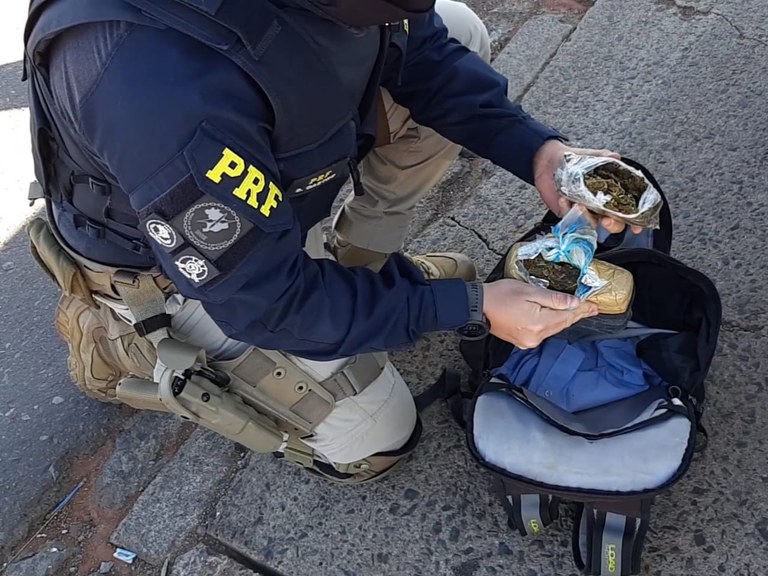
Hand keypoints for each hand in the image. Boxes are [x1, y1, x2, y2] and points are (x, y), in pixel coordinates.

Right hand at [483, 279, 597, 348]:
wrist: (477, 307)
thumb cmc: (499, 295)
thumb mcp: (529, 291)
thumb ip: (553, 298)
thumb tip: (574, 302)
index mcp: (539, 324)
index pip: (568, 316)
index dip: (583, 310)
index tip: (595, 306)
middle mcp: (535, 337)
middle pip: (562, 324)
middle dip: (577, 314)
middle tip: (592, 308)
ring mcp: (528, 341)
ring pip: (553, 328)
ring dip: (564, 319)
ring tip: (577, 310)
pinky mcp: (522, 341)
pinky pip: (543, 332)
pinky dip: (552, 324)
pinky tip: (556, 317)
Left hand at [532, 139, 643, 234]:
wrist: (550, 161)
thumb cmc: (575, 161)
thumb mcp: (594, 157)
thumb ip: (606, 158)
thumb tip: (617, 157)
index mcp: (612, 194)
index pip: (629, 211)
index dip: (635, 220)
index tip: (636, 227)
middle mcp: (601, 206)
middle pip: (613, 224)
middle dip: (613, 225)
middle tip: (607, 219)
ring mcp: (585, 211)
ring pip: (591, 224)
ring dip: (587, 217)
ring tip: (580, 205)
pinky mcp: (568, 213)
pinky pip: (570, 219)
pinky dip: (567, 210)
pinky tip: (563, 199)